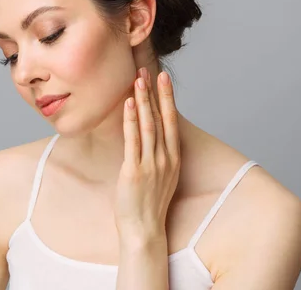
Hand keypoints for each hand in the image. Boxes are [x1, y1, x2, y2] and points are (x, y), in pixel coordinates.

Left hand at [114, 67, 180, 242]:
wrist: (144, 230)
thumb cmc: (148, 205)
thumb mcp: (160, 177)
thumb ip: (157, 156)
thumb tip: (148, 136)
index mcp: (173, 159)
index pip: (171, 121)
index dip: (168, 99)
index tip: (164, 79)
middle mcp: (166, 159)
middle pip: (161, 119)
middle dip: (155, 93)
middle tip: (149, 72)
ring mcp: (151, 165)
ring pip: (148, 125)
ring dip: (142, 101)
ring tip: (138, 80)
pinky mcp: (135, 171)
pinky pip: (133, 140)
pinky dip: (130, 120)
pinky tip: (127, 104)